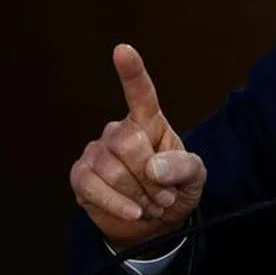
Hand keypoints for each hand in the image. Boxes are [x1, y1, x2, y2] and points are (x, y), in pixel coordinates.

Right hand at [69, 44, 206, 248]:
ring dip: (138, 196)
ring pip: (111, 170)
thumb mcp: (195, 177)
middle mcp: (119, 130)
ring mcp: (97, 151)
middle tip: (164, 196)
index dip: (131, 71)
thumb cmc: (174, 189)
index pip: (140, 92)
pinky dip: (117, 205)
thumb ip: (183, 166)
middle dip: (150, 177)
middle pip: (128, 142)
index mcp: (149, 121)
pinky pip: (92, 187)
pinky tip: (133, 213)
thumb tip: (153, 167)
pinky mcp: (80, 176)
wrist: (154, 224)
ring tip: (151, 206)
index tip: (122, 50)